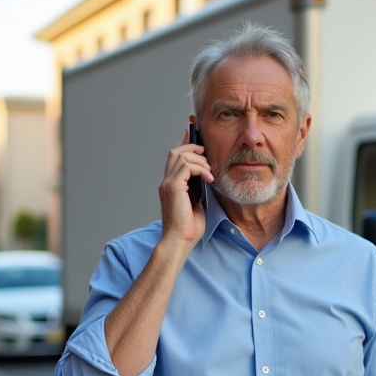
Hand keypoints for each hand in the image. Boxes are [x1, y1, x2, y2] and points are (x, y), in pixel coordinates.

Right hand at [159, 129, 212, 247]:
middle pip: (176, 152)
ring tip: (209, 172)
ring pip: (181, 156)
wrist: (180, 241)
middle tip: (206, 154)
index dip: (184, 143)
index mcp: (171, 185)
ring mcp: (167, 184)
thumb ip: (198, 189)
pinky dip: (200, 168)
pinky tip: (209, 178)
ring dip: (199, 160)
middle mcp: (166, 182)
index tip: (193, 134)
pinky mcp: (173, 187)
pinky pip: (186, 166)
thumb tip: (207, 177)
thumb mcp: (197, 203)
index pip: (175, 158)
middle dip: (193, 148)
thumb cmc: (189, 228)